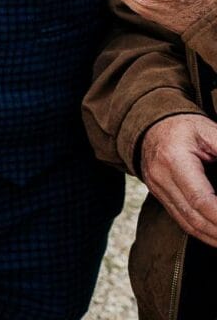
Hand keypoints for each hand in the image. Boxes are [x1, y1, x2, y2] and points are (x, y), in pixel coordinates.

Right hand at [142, 113, 216, 246]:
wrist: (151, 125)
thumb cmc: (185, 127)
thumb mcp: (210, 131)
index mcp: (173, 159)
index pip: (200, 199)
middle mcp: (160, 177)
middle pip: (194, 216)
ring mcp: (157, 189)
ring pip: (187, 223)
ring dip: (213, 236)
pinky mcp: (160, 196)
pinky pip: (182, 220)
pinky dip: (202, 231)